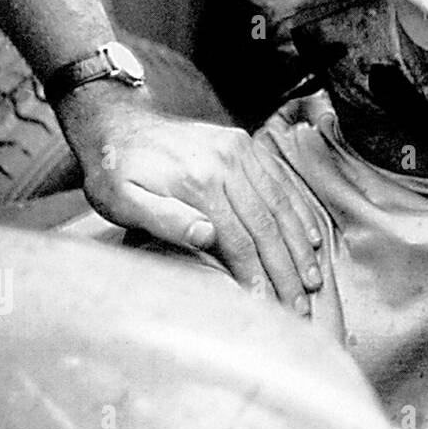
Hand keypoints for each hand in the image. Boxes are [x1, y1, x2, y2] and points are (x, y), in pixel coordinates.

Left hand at [59, 86, 323, 313]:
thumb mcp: (120, 200)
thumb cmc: (114, 172)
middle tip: (300, 305)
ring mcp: (240, 151)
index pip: (238, 239)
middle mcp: (226, 163)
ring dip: (300, 246)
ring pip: (281, 205)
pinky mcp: (245, 145)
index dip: (256, 275)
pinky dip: (299, 213)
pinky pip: (281, 183)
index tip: (268, 305)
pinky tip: (311, 238)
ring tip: (313, 279)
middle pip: (267, 225)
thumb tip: (206, 236)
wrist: (118, 123)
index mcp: (198, 181)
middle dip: (287, 269)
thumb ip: (163, 219)